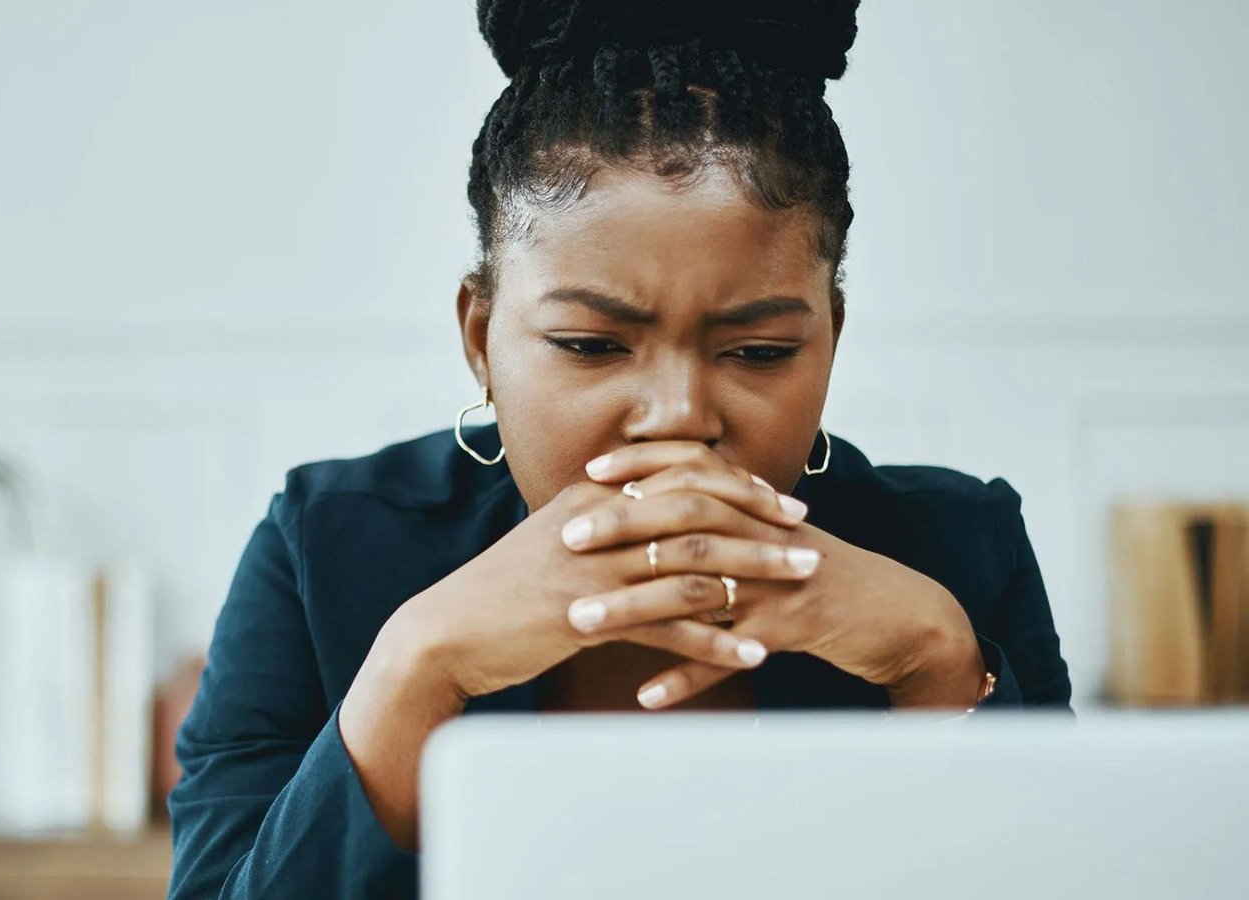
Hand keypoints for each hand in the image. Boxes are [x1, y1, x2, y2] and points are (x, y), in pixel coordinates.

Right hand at [384, 454, 812, 701]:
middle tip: (805, 539)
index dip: (735, 484)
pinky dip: (717, 640)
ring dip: (756, 575)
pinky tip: (752, 653)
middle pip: (698, 510)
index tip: (778, 500)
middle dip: (760, 523)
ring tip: (801, 586)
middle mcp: (598, 523)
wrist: (447, 635)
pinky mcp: (589, 617)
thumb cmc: (500, 594)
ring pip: (694, 563)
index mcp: (591, 498)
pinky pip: (670, 626)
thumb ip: (601, 526)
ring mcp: (594, 569)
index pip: (678, 474)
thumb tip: (648, 520)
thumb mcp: (552, 543)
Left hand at [570, 441, 985, 708]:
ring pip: (698, 588)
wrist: (896, 613)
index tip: (588, 475)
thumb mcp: (769, 537)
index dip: (641, 468)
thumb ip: (720, 519)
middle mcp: (763, 535)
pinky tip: (647, 695)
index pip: (692, 471)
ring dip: (635, 608)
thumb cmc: (817, 575)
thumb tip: (652, 505)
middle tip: (567, 540)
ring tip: (581, 623)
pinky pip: (731, 655)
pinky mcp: (794, 630)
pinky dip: (688, 676)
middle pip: (686, 519)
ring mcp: (779, 582)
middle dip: (622, 527)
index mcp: (754, 508)